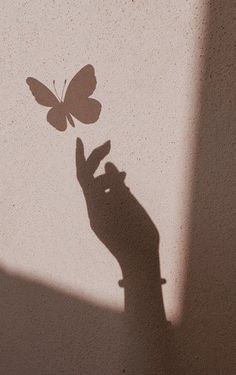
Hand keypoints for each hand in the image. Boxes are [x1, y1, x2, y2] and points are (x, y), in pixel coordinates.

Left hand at [76, 138, 159, 274]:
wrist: (139, 260)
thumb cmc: (135, 236)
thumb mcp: (129, 206)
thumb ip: (118, 185)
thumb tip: (109, 165)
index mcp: (97, 206)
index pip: (84, 176)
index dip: (83, 157)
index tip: (80, 140)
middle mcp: (96, 208)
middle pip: (90, 177)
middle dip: (97, 159)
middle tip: (108, 144)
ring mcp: (103, 212)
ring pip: (101, 186)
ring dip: (110, 176)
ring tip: (124, 175)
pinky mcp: (111, 216)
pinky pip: (109, 195)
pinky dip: (115, 185)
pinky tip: (124, 181)